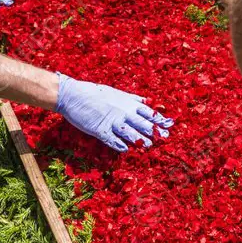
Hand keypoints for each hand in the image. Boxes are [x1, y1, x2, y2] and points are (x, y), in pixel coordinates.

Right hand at [55, 74, 172, 151]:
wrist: (72, 94)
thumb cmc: (94, 93)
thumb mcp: (116, 92)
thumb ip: (132, 99)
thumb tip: (146, 101)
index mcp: (127, 103)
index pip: (148, 113)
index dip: (159, 120)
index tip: (169, 125)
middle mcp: (123, 112)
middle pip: (143, 124)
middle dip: (155, 132)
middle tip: (164, 138)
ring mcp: (112, 121)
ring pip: (131, 134)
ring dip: (141, 141)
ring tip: (149, 146)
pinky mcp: (100, 130)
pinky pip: (112, 140)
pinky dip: (120, 145)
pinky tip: (125, 150)